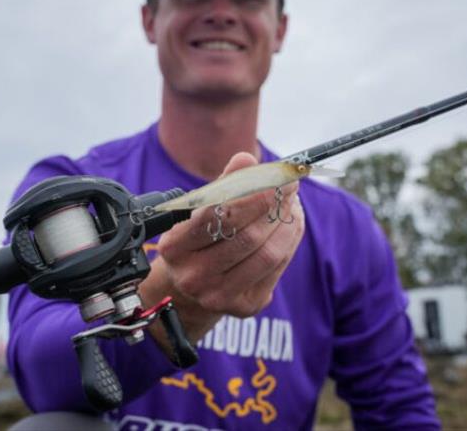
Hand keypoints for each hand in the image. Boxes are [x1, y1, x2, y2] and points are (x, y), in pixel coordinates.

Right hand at [141, 152, 304, 343]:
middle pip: (247, 235)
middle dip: (274, 205)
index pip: (218, 214)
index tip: (276, 174)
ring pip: (268, 254)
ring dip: (287, 223)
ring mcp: (218, 295)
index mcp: (175, 246)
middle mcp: (193, 275)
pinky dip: (289, 241)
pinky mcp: (243, 306)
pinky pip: (276, 268)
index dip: (252, 191)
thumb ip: (223, 184)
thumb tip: (246, 159)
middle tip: (290, 185)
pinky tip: (290, 225)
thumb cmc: (198, 239)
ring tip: (292, 204)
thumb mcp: (199, 209)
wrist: (189, 288)